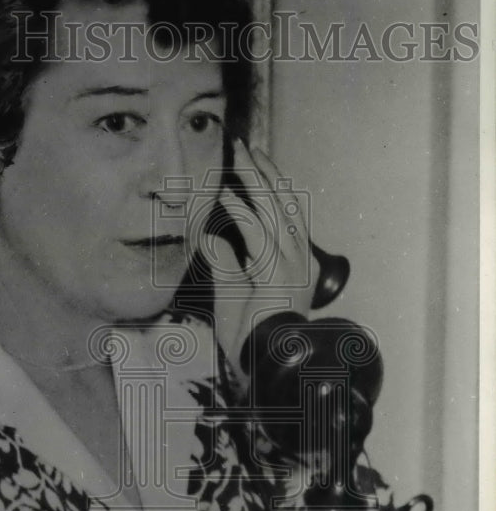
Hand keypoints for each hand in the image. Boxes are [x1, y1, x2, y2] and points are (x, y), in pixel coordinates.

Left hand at [211, 141, 318, 377]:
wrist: (264, 365)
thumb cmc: (251, 334)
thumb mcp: (233, 290)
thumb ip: (226, 262)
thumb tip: (211, 237)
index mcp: (296, 261)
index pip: (287, 211)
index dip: (271, 182)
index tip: (254, 160)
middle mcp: (299, 258)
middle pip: (284, 203)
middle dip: (263, 171)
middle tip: (244, 146)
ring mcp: (291, 266)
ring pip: (274, 212)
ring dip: (254, 182)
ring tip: (236, 158)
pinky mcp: (277, 275)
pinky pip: (259, 236)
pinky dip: (242, 214)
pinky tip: (226, 196)